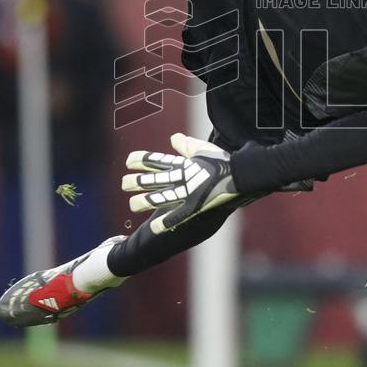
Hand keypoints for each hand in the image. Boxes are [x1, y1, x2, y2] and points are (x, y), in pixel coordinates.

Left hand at [122, 134, 236, 233]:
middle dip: (136, 181)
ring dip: (143, 202)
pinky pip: (177, 216)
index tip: (129, 161)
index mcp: (182, 164)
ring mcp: (187, 193)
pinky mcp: (195, 207)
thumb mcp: (203, 149)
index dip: (141, 160)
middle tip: (125, 184)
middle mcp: (181, 178)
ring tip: (132, 205)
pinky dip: (165, 223)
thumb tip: (173, 137)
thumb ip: (186, 145)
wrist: (241, 173)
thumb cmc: (223, 161)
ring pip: (159, 198)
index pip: (156, 161)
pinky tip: (153, 228)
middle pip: (153, 180)